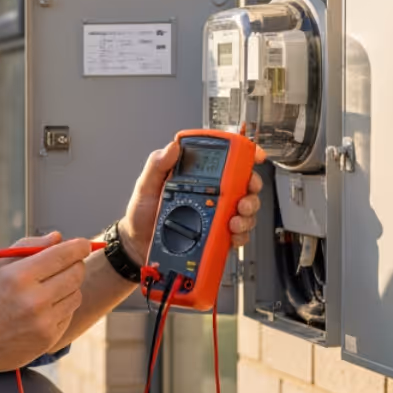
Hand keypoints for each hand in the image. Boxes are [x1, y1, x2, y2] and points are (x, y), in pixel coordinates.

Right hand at [0, 234, 89, 374]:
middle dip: (75, 264)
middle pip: (76, 273)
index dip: (79, 246)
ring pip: (76, 294)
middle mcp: (34, 300)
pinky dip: (61, 308)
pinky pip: (68, 315)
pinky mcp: (48, 339)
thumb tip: (58, 238)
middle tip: (67, 264)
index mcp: (18, 277)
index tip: (84, 244)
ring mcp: (43, 322)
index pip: (63, 255)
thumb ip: (27, 246)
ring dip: (68, 287)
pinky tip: (42, 309)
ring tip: (49, 289)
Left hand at [115, 141, 267, 258]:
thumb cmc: (141, 214)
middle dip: (251, 190)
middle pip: (245, 186)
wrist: (137, 245)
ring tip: (234, 221)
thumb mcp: (145, 185)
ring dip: (247, 215)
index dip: (245, 156)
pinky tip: (231, 235)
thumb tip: (173, 147)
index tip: (255, 156)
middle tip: (242, 199)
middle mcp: (212, 195)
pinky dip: (240, 236)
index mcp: (199, 178)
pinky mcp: (217, 236)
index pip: (227, 162)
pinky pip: (237, 235)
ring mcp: (216, 216)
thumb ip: (157, 165)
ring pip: (246, 211)